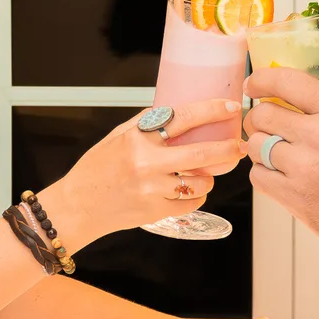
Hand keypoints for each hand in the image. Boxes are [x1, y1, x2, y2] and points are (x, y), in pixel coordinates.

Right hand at [40, 99, 245, 244]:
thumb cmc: (96, 169)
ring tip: (200, 174)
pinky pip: (191, 202)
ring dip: (207, 177)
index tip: (229, 107)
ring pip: (200, 182)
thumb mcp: (116, 137)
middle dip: (228, 148)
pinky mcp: (156, 211)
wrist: (78, 206)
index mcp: (137, 138)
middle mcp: (146, 163)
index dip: (211, 110)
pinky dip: (195, 196)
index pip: (182, 117)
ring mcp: (153, 190)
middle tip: (240, 146)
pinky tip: (186, 191)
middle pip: (201, 153)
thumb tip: (178, 110)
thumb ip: (146, 123)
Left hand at [243, 68, 318, 257]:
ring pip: (255, 145)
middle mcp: (318, 136)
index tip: (255, 85)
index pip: (286, 82)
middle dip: (259, 117)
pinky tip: (278, 174)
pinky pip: (257, 176)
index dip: (262, 80)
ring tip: (273, 152)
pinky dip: (262, 173)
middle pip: (263, 115)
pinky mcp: (293, 197)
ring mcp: (302, 168)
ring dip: (259, 146)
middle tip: (265, 124)